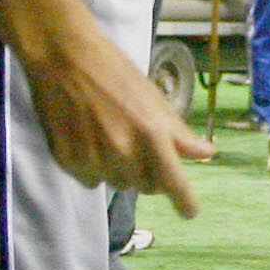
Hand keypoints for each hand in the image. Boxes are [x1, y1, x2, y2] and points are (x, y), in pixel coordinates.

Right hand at [21, 18, 212, 218]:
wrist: (63, 57)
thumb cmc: (114, 72)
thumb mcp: (153, 98)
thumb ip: (178, 132)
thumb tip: (206, 153)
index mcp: (150, 132)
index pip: (173, 181)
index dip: (185, 201)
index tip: (190, 212)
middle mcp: (123, 151)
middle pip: (145, 186)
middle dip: (148, 172)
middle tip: (137, 144)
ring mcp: (93, 158)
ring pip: (117, 184)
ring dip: (119, 170)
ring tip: (109, 134)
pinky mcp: (67, 161)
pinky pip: (90, 180)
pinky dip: (93, 167)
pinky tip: (88, 138)